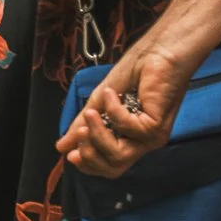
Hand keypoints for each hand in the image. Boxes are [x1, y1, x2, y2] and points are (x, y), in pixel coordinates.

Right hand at [54, 42, 192, 176]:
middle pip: (114, 169)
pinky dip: (114, 110)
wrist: (157, 52)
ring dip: (98, 134)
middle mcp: (142, 142)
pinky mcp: (156, 126)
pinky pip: (127, 129)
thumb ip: (83, 123)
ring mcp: (151, 137)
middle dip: (90, 155)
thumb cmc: (135, 71)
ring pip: (119, 155)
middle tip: (81, 132)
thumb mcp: (100, 100)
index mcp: (129, 138)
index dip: (88, 164)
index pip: (109, 165)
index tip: (70, 153)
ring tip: (91, 112)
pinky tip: (113, 94)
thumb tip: (62, 145)